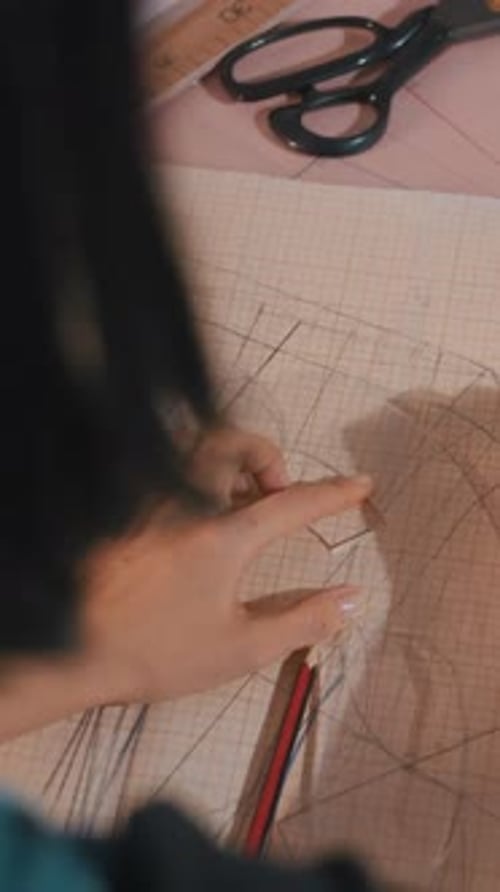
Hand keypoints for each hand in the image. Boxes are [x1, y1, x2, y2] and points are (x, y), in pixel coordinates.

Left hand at [82, 430, 372, 703]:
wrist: (72, 651)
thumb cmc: (158, 654)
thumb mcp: (241, 649)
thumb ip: (302, 620)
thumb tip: (353, 598)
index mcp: (223, 536)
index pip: (292, 503)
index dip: (333, 493)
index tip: (361, 484)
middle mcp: (186, 504)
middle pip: (233, 443)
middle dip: (267, 455)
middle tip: (276, 494)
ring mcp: (150, 503)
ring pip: (195, 451)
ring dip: (229, 463)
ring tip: (238, 506)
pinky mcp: (125, 511)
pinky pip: (167, 473)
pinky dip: (195, 480)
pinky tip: (195, 519)